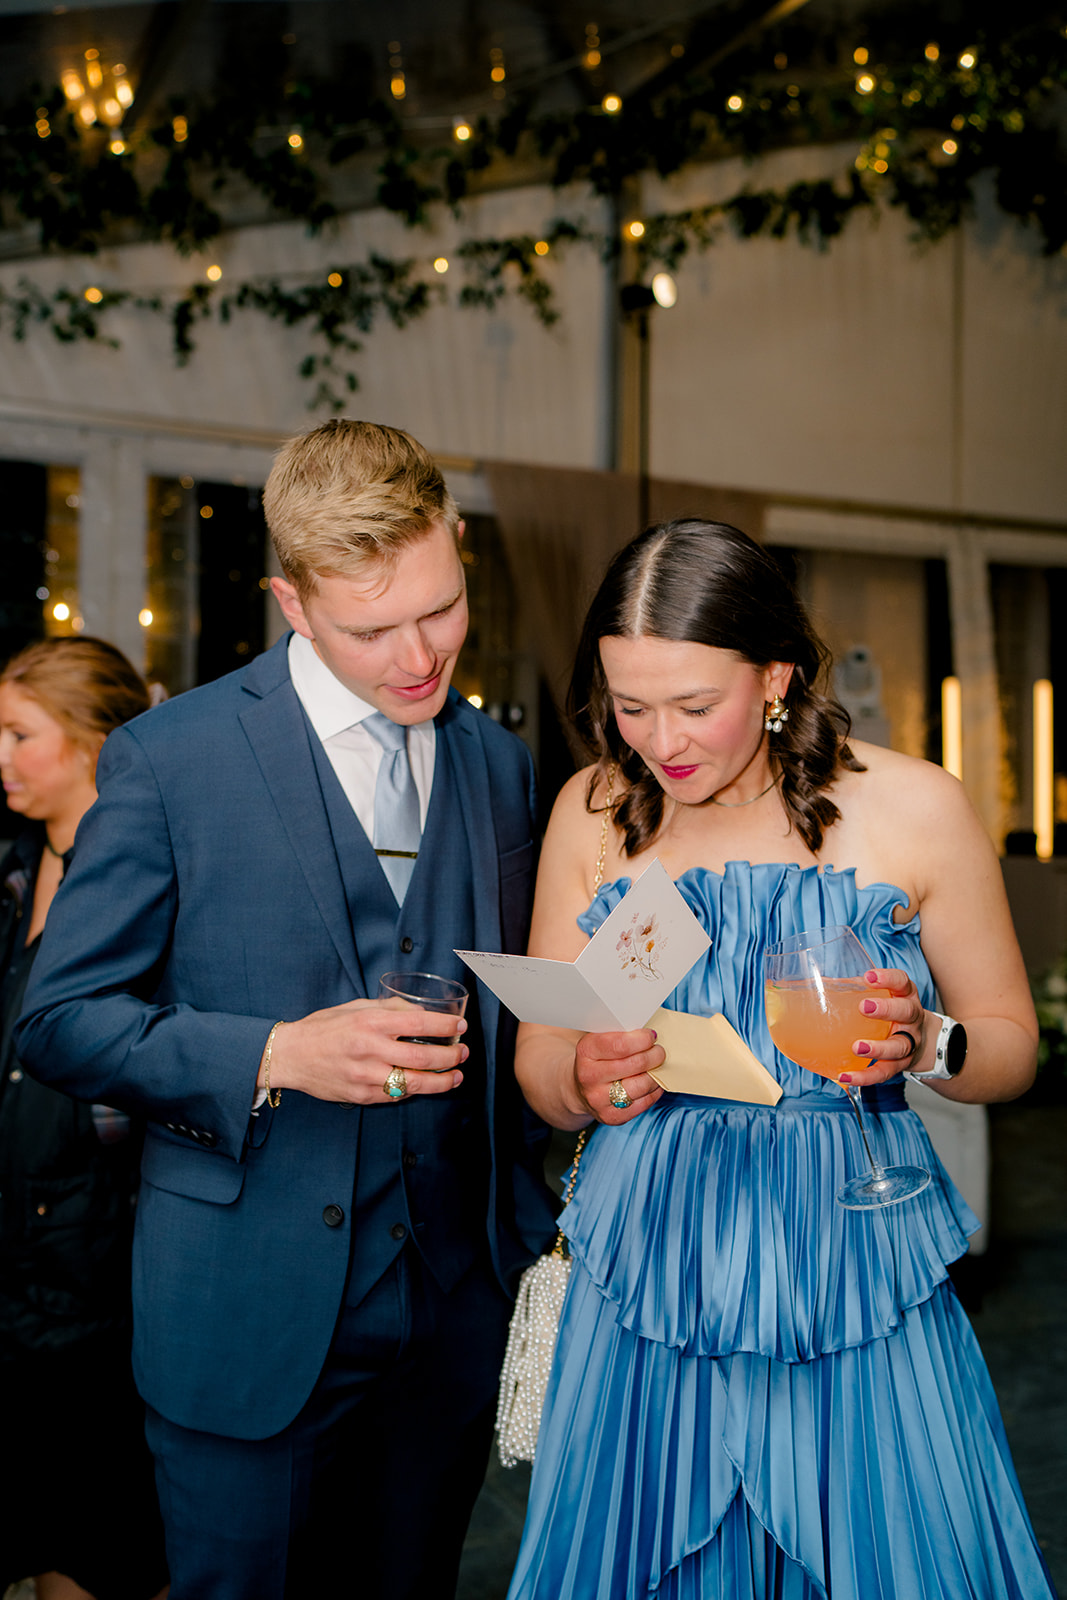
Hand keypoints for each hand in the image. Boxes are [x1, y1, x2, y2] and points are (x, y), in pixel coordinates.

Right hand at [260, 998, 467, 1104]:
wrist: (291, 1055)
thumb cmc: (324, 1027)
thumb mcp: (356, 1006)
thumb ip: (390, 1009)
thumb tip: (422, 1013)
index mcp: (370, 1022)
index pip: (419, 1024)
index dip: (446, 1027)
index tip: (460, 1027)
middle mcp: (370, 1050)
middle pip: (423, 1058)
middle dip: (451, 1056)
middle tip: (463, 1052)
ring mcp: (366, 1076)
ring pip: (415, 1084)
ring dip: (442, 1081)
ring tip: (457, 1076)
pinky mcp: (362, 1095)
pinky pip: (397, 1095)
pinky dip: (415, 1090)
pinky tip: (427, 1084)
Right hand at [572, 1027, 664, 1123]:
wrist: (580, 1089)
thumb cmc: (597, 1059)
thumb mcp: (600, 1040)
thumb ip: (621, 1034)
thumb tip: (652, 1034)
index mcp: (586, 1051)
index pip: (620, 1045)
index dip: (642, 1040)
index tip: (651, 1036)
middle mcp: (589, 1076)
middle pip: (635, 1064)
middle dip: (654, 1055)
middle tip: (659, 1051)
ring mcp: (599, 1099)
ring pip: (642, 1085)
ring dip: (656, 1074)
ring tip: (657, 1067)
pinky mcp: (611, 1116)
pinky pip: (644, 1103)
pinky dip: (654, 1091)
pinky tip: (652, 1082)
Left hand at [839, 968, 925, 1085]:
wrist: (922, 1040)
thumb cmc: (893, 1013)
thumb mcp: (883, 996)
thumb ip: (855, 989)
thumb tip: (818, 983)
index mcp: (904, 996)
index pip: (902, 982)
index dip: (888, 978)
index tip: (869, 977)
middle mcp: (911, 1018)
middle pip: (906, 1011)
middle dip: (886, 1009)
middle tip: (864, 1007)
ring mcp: (909, 1043)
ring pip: (898, 1046)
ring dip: (878, 1048)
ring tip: (857, 1047)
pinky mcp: (900, 1065)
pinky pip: (884, 1072)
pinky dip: (865, 1077)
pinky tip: (847, 1077)